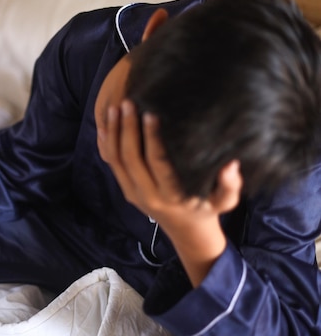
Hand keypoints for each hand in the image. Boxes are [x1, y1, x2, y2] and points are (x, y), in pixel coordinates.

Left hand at [97, 100, 242, 285]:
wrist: (186, 232)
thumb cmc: (208, 209)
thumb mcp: (225, 201)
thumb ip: (230, 185)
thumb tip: (230, 165)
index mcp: (171, 195)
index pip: (156, 161)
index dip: (151, 137)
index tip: (151, 113)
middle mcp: (148, 195)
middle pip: (131, 158)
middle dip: (128, 128)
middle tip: (128, 103)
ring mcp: (133, 193)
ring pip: (116, 160)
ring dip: (114, 133)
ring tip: (114, 108)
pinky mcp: (125, 190)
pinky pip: (112, 165)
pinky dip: (106, 144)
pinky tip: (105, 125)